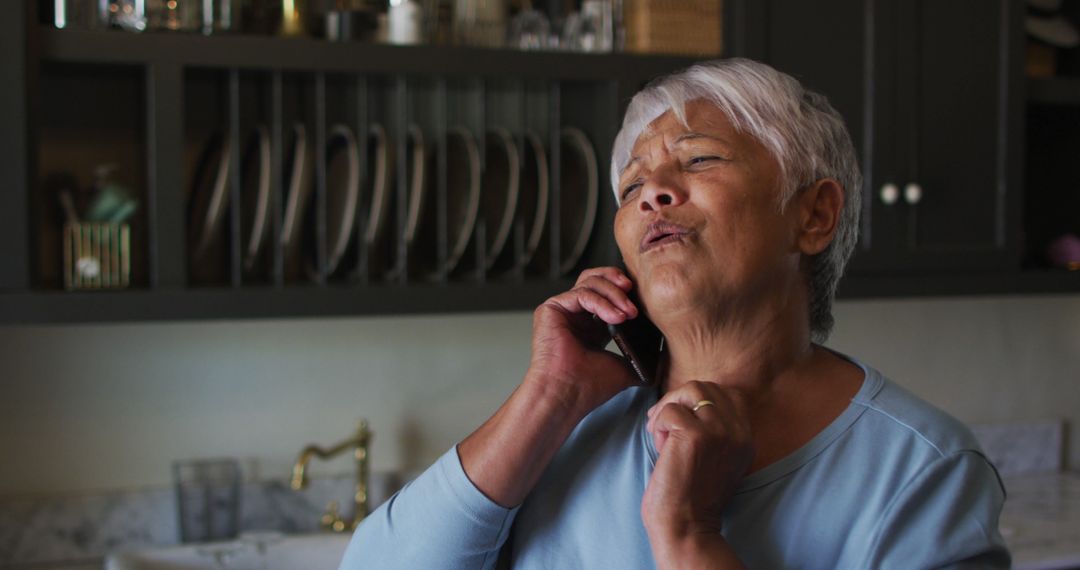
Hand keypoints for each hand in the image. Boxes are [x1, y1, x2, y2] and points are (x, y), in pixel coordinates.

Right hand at [526, 266, 642, 414]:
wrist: (567, 396)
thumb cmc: (590, 387)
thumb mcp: (625, 366)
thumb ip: (640, 355)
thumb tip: (663, 354)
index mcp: (590, 325)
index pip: (607, 292)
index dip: (625, 290)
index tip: (644, 298)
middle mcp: (574, 314)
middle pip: (596, 278)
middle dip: (618, 281)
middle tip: (634, 293)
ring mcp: (562, 310)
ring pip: (590, 281)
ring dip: (614, 294)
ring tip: (629, 313)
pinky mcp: (551, 309)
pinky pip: (581, 293)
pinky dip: (602, 302)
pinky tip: (616, 318)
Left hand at [642, 382, 754, 541]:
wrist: (686, 527)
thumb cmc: (692, 496)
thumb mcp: (716, 459)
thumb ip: (714, 431)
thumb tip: (686, 400)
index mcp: (746, 438)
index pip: (730, 394)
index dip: (701, 398)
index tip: (682, 417)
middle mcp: (738, 432)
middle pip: (707, 387)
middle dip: (679, 399)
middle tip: (663, 424)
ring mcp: (719, 431)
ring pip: (690, 390)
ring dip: (668, 407)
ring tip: (660, 432)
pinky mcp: (696, 435)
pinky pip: (670, 410)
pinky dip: (658, 424)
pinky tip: (659, 447)